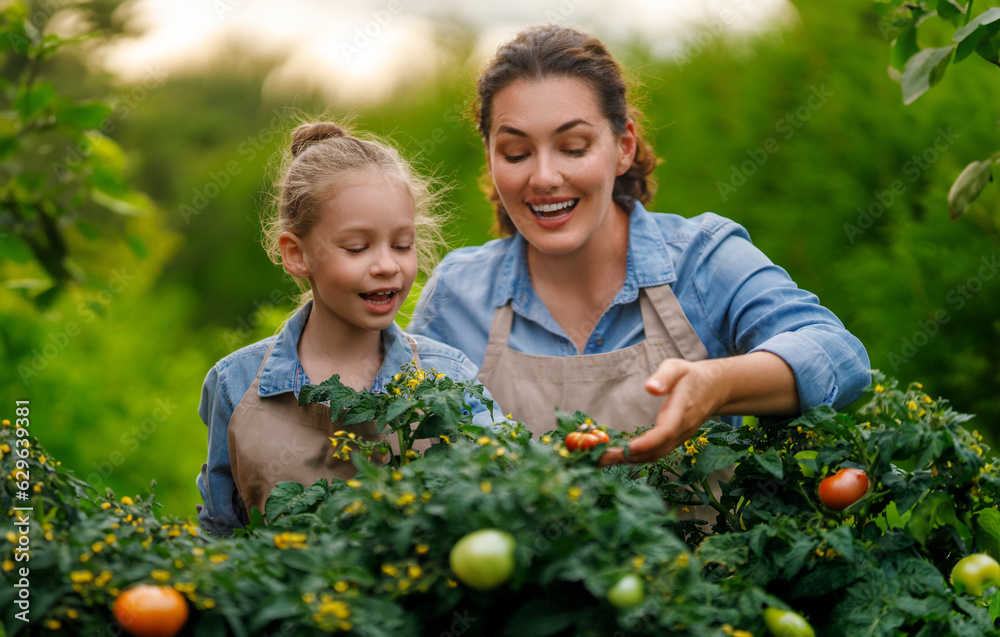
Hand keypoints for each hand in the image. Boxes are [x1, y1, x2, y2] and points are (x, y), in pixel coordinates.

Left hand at [599, 352, 798, 465]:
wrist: (715, 388)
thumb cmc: (690, 376)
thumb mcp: (677, 367)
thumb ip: (664, 376)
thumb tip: (650, 388)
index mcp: (682, 410)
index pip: (666, 431)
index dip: (647, 443)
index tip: (627, 448)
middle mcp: (681, 429)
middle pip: (656, 450)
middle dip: (628, 456)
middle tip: (599, 457)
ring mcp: (679, 438)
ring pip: (655, 455)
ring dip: (629, 460)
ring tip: (601, 459)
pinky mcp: (674, 441)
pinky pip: (656, 454)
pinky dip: (636, 458)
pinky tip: (617, 457)